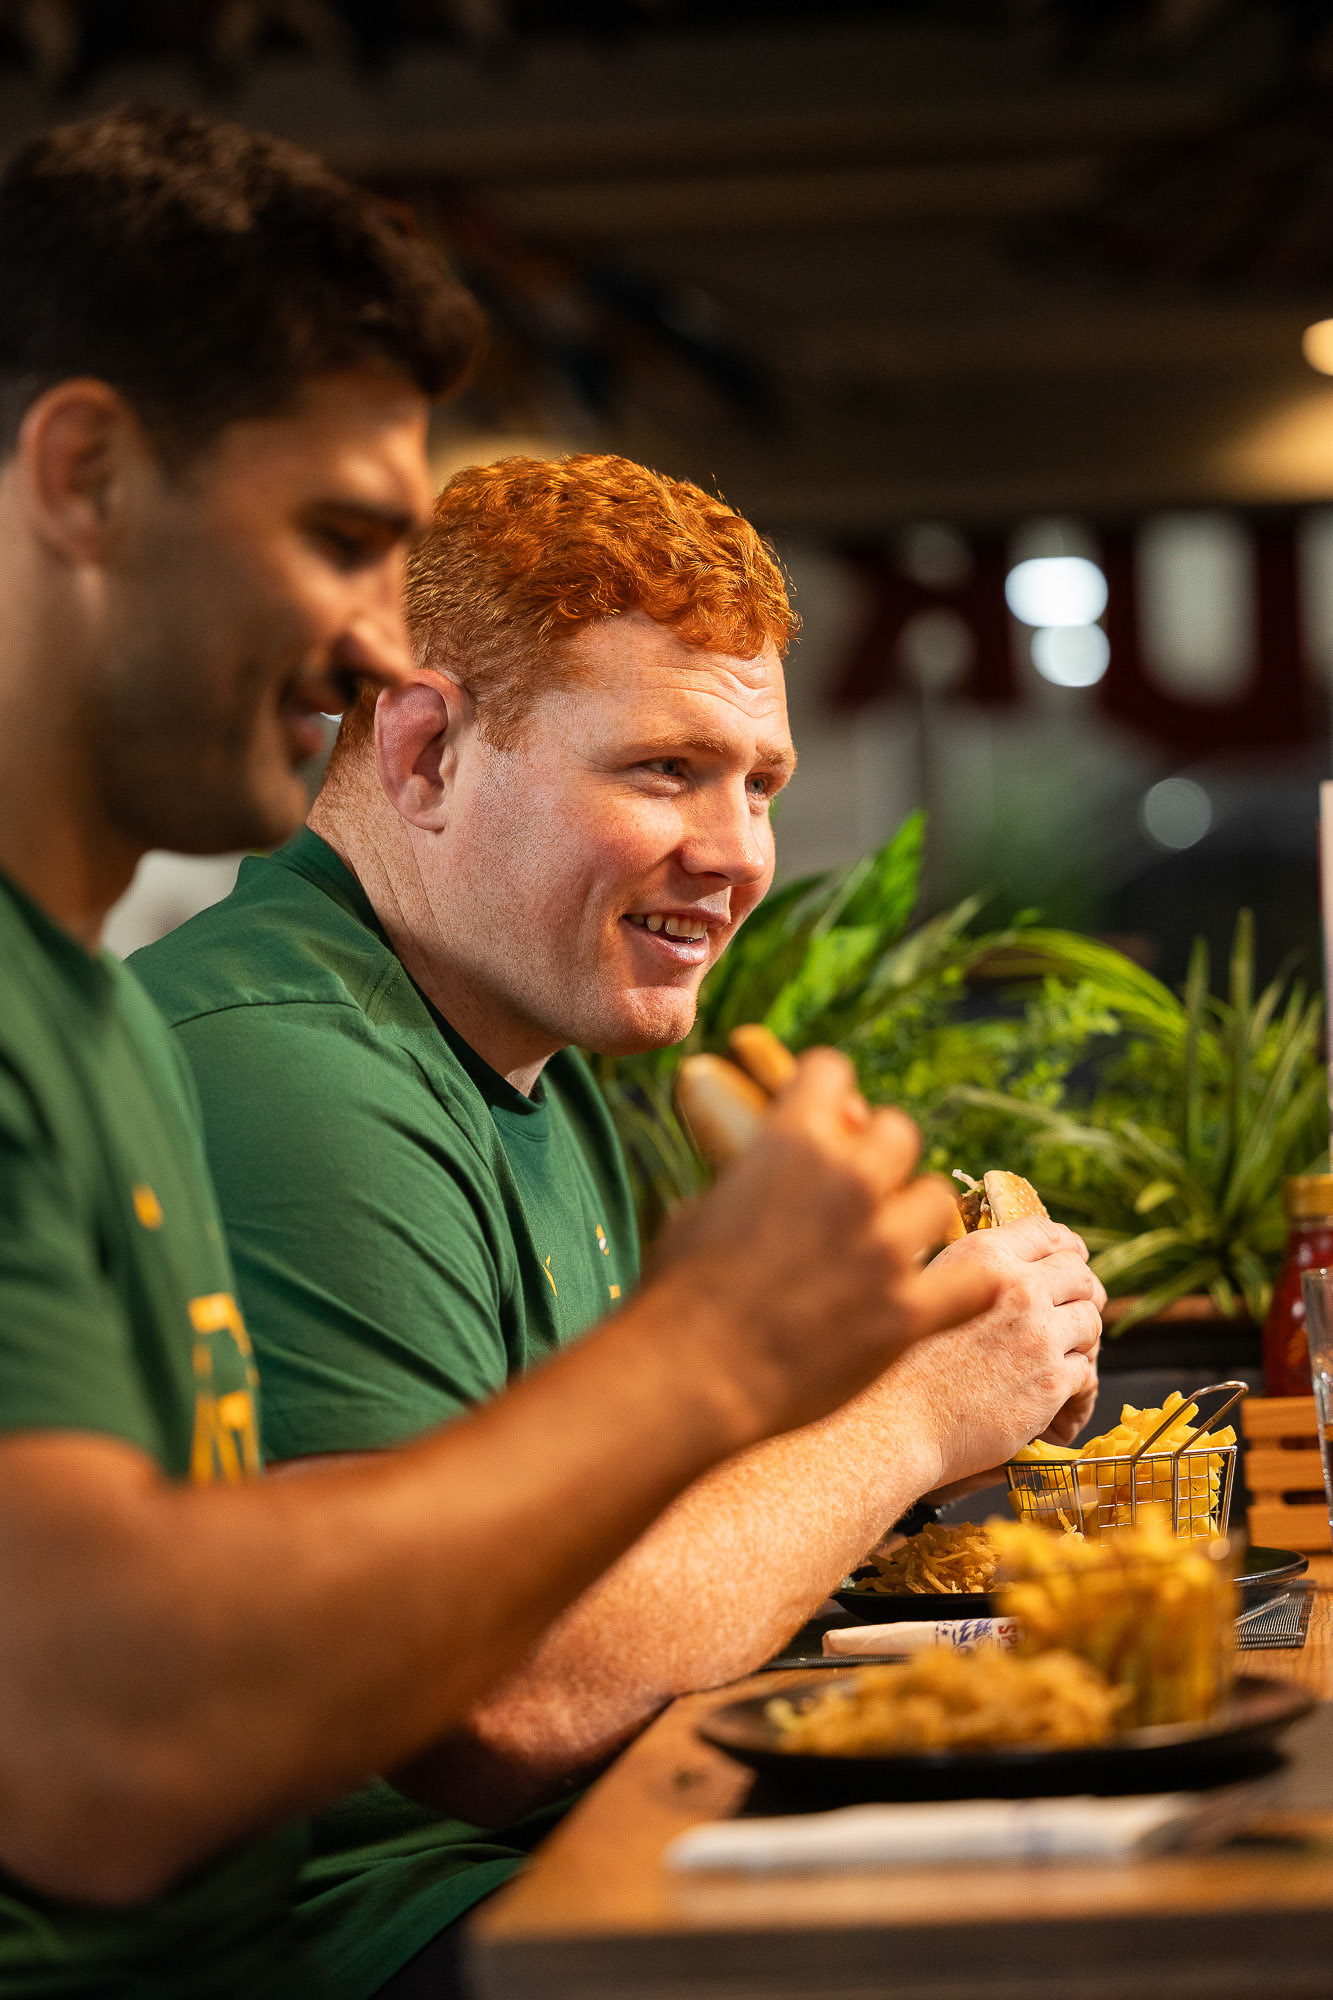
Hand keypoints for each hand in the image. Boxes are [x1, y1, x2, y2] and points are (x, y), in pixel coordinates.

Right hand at [648, 1050, 1001, 1441]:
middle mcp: (849, 1180)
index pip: (831, 1070)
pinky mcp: (908, 1311)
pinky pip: (974, 1282)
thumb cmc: (678, 1295)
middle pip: (898, 1130)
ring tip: (892, 1244)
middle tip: (862, 1187)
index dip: (826, 1091)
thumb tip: (768, 1172)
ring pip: (936, 1197)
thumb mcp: (701, 1208)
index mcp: (790, 1141)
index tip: (825, 1114)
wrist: (689, 1377)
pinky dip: (963, 1287)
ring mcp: (885, 1246)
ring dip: (914, 1215)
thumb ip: (750, 1179)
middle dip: (880, 1153)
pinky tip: (944, 1294)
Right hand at [873, 1216, 1103, 1492]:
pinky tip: (1057, 1392)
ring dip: (1081, 1336)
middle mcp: (1017, 1287)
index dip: (1064, 1247)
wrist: (894, 1421)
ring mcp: (1039, 1335)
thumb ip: (971, 1273)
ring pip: (1091, 1320)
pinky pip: (1086, 1371)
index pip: (1046, 1233)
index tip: (1070, 1259)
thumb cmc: (901, 1362)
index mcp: (984, 1257)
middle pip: (1079, 1273)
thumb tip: (1006, 1269)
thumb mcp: (928, 1289)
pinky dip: (1076, 1381)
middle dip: (1081, 1291)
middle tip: (1075, 1310)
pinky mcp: (1050, 1381)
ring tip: (1065, 1353)